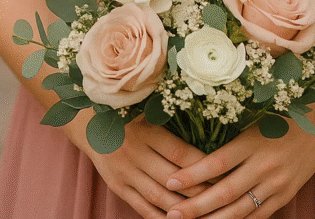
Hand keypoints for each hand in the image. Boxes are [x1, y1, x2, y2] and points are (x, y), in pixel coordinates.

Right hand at [67, 112, 213, 218]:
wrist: (89, 122)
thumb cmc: (128, 110)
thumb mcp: (148, 107)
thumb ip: (173, 117)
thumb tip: (210, 124)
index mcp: (147, 130)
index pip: (181, 153)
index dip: (204, 164)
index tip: (225, 170)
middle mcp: (135, 153)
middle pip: (173, 179)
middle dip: (199, 191)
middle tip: (222, 197)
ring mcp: (125, 173)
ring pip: (158, 198)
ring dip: (182, 210)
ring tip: (205, 214)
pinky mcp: (118, 187)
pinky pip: (142, 207)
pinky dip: (160, 217)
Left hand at [160, 120, 314, 218]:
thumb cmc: (279, 116)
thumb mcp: (253, 120)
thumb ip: (228, 138)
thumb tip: (192, 151)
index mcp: (252, 141)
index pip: (216, 162)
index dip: (191, 175)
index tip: (169, 182)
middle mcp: (263, 164)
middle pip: (224, 192)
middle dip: (195, 207)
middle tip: (172, 215)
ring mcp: (275, 183)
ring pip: (239, 210)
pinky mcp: (284, 196)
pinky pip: (256, 216)